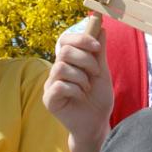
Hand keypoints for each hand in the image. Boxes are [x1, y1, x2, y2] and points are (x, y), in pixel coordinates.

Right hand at [43, 25, 113, 142]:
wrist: (97, 123)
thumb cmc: (98, 99)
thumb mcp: (102, 73)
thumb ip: (99, 52)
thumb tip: (101, 28)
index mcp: (69, 62)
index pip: (66, 40)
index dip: (81, 39)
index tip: (97, 46)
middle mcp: (57, 71)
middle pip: (64, 51)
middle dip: (85, 59)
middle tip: (96, 72)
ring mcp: (50, 85)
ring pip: (61, 68)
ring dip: (82, 77)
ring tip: (88, 88)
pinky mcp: (49, 99)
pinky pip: (59, 86)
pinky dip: (75, 89)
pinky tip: (80, 97)